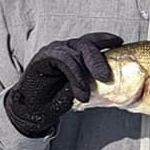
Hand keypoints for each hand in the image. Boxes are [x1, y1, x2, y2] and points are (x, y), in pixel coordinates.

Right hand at [4, 32, 122, 136]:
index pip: (90, 40)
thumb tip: (108, 81)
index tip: (118, 42)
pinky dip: (75, 76)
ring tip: (87, 94)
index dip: (105, 39)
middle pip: (85, 44)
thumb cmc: (53, 99)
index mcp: (71, 52)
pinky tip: (80, 92)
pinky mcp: (42, 59)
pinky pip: (64, 60)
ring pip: (75, 51)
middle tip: (106, 77)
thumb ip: (90, 81)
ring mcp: (51, 52)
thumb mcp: (78, 89)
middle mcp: (62, 49)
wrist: (31, 111)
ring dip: (85, 72)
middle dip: (98, 59)